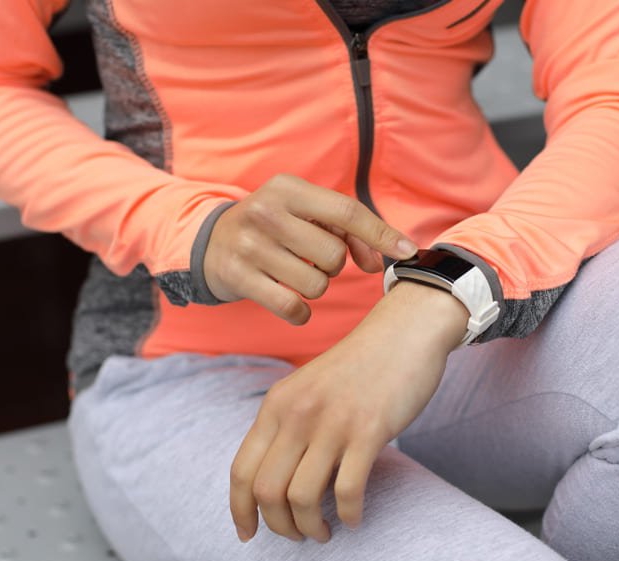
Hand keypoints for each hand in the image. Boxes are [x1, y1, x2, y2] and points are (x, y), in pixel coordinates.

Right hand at [203, 173, 418, 323]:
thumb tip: (380, 263)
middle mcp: (266, 212)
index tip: (408, 252)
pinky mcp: (237, 277)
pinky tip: (290, 301)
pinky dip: (300, 312)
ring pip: (316, 284)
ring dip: (314, 287)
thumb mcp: (305, 215)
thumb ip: (349, 232)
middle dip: (332, 265)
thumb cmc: (274, 227)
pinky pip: (292, 308)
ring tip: (294, 273)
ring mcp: (249, 246)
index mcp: (287, 188)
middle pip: (333, 256)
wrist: (209, 243)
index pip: (346, 212)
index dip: (381, 234)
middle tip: (310, 259)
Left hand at [229, 281, 469, 542]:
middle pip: (267, 492)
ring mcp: (333, 423)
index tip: (248, 535)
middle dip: (279, 526)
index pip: (241, 471)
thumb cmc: (358, 368)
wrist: (403, 332)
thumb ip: (286, 426)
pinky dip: (349, 515)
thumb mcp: (306, 389)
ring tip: (326, 532)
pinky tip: (355, 519)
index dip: (240, 511)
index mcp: (276, 405)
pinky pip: (348, 490)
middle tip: (299, 535)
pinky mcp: (369, 431)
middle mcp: (297, 414)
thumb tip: (271, 480)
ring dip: (312, 527)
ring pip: (303, 497)